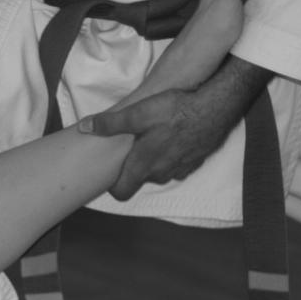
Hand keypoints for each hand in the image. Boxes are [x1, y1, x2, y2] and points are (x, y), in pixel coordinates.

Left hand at [79, 88, 227, 200]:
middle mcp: (161, 173)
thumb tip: (85, 127)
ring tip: (151, 140)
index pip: (121, 192)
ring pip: (159, 173)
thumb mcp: (138, 113)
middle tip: (129, 149)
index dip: (113, 185)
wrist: (215, 107)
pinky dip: (172, 156)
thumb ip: (110, 124)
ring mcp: (180, 169)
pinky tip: (172, 138)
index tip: (109, 173)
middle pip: (140, 180)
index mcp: (144, 165)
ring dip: (154, 162)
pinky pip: (177, 166)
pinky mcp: (195, 162)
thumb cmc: (175, 110)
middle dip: (133, 168)